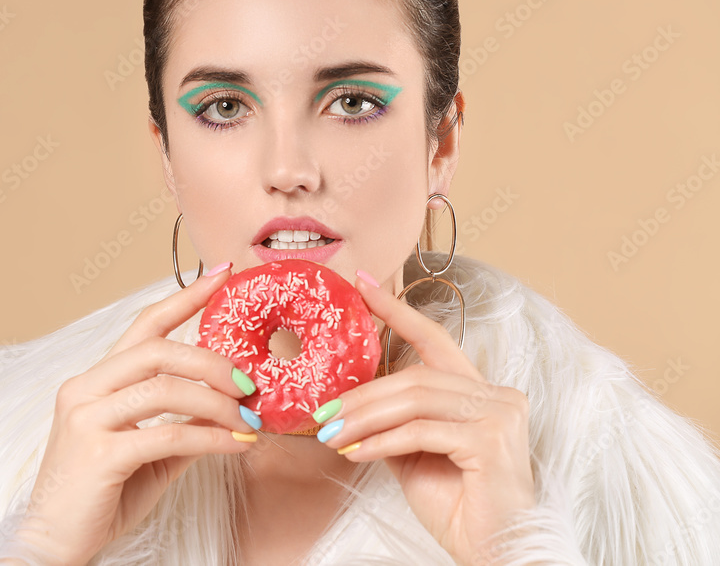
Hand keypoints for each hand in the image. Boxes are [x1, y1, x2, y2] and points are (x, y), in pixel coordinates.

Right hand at [8, 263, 259, 564]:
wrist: (52, 545)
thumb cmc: (99, 498)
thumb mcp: (148, 453)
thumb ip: (182, 423)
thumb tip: (231, 406)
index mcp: (94, 381)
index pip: (143, 325)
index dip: (186, 297)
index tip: (223, 275)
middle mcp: (85, 389)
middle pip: (159, 349)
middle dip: (213, 360)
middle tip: (249, 382)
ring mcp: (87, 418)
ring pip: (165, 387)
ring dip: (217, 401)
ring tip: (249, 418)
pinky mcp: (99, 453)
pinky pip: (169, 434)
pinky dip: (211, 437)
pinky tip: (237, 445)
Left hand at [312, 270, 535, 565]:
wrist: (495, 552)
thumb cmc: (457, 505)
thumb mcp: (415, 454)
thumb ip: (395, 421)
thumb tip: (349, 402)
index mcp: (480, 391)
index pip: (434, 339)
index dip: (397, 310)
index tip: (362, 284)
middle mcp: (498, 394)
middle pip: (415, 375)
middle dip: (362, 394)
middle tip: (323, 412)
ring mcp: (500, 415)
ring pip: (415, 400)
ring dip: (364, 417)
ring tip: (331, 434)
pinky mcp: (492, 441)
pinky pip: (421, 431)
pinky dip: (381, 441)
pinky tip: (356, 454)